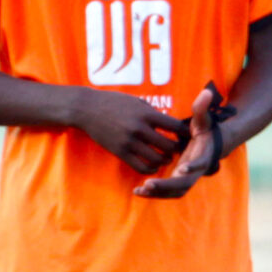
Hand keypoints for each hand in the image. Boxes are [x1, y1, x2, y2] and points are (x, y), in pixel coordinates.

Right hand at [68, 87, 188, 175]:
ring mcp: (129, 142)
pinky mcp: (119, 151)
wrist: (86, 109)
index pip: (176, 127)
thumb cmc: (112, 102)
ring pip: (156, 159)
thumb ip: (152, 113)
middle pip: (169, 146)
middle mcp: (140, 129)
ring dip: (165, 160)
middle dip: (177, 149)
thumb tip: (168, 124)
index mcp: (146, 114)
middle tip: (177, 149)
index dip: (185, 133)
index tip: (186, 135)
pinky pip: (140, 166)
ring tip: (166, 157)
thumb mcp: (136, 102)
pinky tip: (152, 165)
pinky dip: (150, 168)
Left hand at [134, 85, 219, 198]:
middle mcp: (197, 170)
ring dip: (157, 193)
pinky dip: (154, 193)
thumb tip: (207, 92)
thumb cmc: (204, 130)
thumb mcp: (203, 119)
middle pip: (184, 184)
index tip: (180, 167)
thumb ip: (202, 109)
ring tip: (139, 190)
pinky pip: (166, 192)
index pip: (200, 163)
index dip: (193, 166)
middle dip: (166, 185)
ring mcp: (187, 178)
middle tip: (148, 184)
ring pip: (174, 192)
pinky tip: (137, 191)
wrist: (211, 145)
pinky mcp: (178, 182)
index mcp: (204, 155)